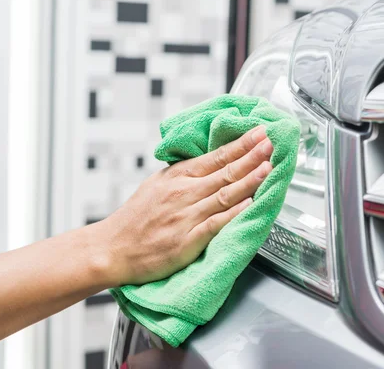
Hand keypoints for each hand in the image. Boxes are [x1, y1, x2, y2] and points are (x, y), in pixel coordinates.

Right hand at [97, 125, 272, 286]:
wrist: (112, 249)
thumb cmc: (137, 218)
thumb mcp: (158, 184)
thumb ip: (185, 173)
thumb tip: (214, 161)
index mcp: (178, 177)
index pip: (216, 156)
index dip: (241, 144)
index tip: (260, 133)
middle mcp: (183, 193)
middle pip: (224, 172)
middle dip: (252, 156)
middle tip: (271, 143)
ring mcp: (185, 217)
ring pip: (224, 195)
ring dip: (249, 180)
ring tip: (268, 168)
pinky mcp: (186, 241)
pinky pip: (214, 224)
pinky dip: (232, 213)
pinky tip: (249, 204)